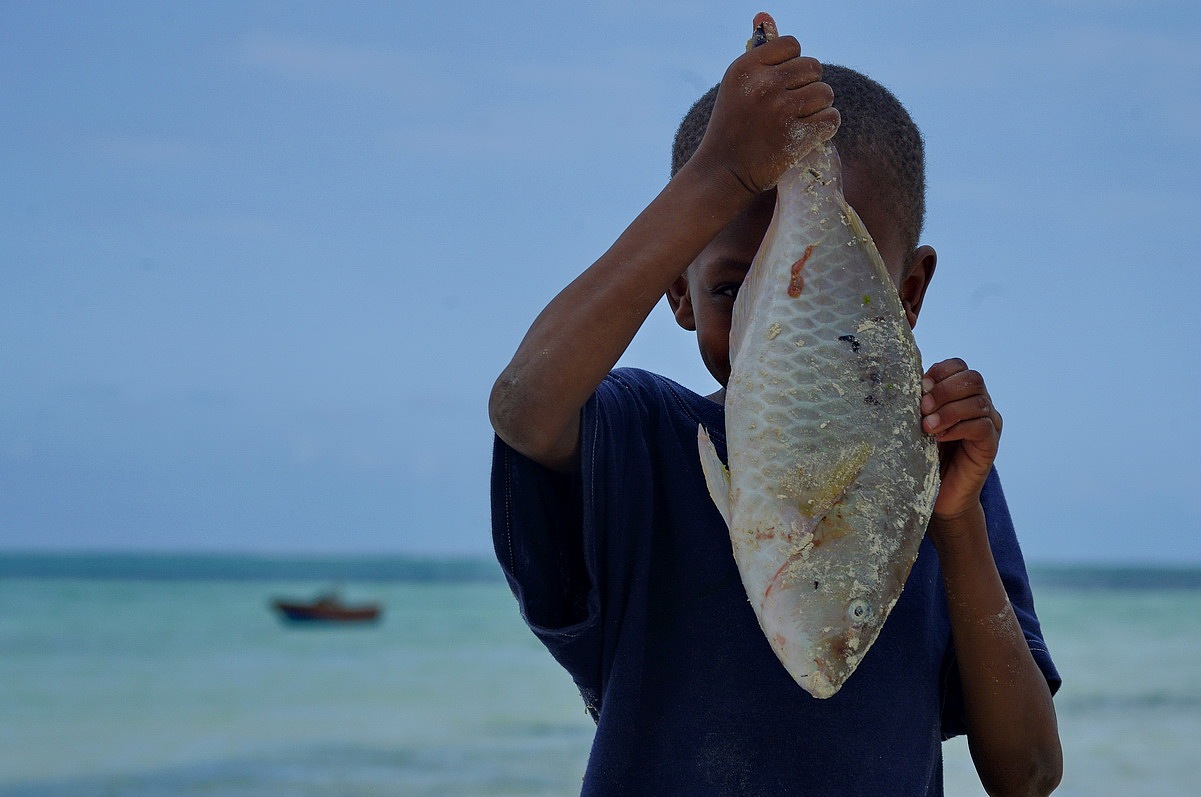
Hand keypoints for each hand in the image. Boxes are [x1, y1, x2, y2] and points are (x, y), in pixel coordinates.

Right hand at [689, 28, 838, 196]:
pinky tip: (807, 133)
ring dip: (818, 106)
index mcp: (746, 67)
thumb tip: (764, 14)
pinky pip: (831, 118)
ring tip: (798, 120)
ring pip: (825, 92)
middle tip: (792, 104)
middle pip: (813, 67)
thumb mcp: (737, 85)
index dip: (792, 64)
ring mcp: (781, 111)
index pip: (792, 45)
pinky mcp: (797, 136)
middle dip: (808, 85)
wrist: (723, 171)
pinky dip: (824, 127)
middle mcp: (763, 85)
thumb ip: (757, 51)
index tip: (781, 83)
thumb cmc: (733, 125)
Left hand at [920, 358, 1001, 519]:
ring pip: (977, 401)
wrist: (940, 494)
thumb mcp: (916, 423)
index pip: (959, 366)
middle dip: (944, 389)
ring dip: (948, 410)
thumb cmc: (923, 454)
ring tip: (927, 426)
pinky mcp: (990, 444)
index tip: (920, 386)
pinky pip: (981, 426)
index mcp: (961, 393)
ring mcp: (989, 423)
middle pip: (972, 379)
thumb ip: (917, 402)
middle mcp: (979, 404)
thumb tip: (901, 380)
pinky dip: (958, 427)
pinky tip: (940, 437)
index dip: (941, 371)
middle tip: (922, 407)